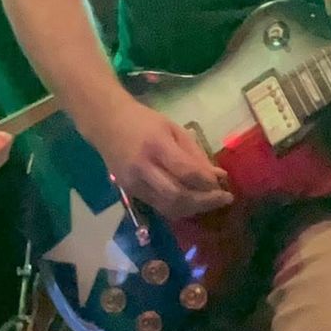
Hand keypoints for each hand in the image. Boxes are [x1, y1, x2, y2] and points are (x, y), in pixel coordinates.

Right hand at [89, 97, 234, 219]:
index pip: (186, 171)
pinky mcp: (130, 192)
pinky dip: (179, 207)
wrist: (105, 123)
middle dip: (204, 202)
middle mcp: (143, 168)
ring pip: (168, 207)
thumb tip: (218, 176)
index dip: (208, 183)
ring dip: (194, 208)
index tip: (224, 185)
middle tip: (224, 199)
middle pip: (177, 195)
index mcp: (156, 146)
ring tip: (211, 202)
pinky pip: (159, 206)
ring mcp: (134, 183)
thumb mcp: (173, 129)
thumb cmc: (144, 122)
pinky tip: (192, 202)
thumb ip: (196, 154)